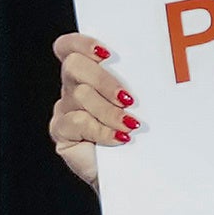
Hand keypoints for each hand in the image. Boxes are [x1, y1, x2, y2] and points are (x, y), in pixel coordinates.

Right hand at [45, 28, 139, 186]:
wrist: (134, 171)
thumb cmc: (141, 133)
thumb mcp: (141, 101)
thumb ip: (134, 81)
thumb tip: (151, 66)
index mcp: (88, 73)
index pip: (69, 47)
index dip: (81, 43)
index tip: (106, 54)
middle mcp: (72, 88)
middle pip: (74, 66)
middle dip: (104, 80)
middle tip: (128, 98)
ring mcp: (65, 110)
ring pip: (80, 95)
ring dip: (109, 110)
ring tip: (130, 125)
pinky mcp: (61, 133)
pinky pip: (77, 122)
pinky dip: (102, 130)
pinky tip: (120, 138)